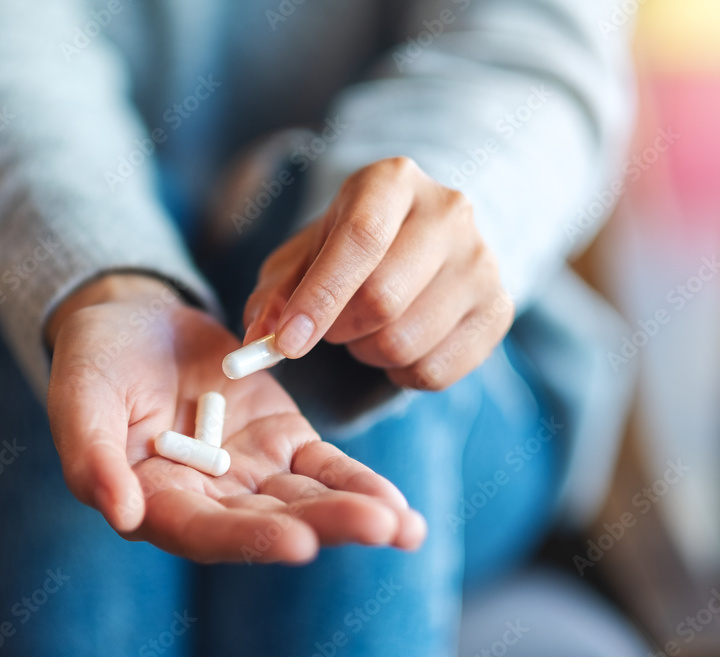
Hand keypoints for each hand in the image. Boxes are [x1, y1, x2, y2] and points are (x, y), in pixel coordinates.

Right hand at [46, 274, 424, 563]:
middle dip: (326, 526)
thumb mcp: (80, 400)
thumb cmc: (94, 362)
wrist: (133, 322)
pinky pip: (324, 467)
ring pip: (306, 499)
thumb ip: (93, 457)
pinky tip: (400, 507)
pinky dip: (359, 482)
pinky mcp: (282, 439)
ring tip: (404, 526)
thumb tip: (121, 514)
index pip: (206, 531)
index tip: (301, 542)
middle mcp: (210, 499)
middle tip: (380, 527)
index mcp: (158, 502)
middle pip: (270, 522)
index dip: (251, 539)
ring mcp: (250, 470)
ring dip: (356, 513)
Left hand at [244, 157, 513, 390]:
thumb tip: (260, 336)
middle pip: (383, 298)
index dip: (319, 299)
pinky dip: (401, 374)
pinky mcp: (498, 308)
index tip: (286, 343)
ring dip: (368, 352)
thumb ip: (275, 293)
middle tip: (330, 328)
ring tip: (366, 330)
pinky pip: (436, 371)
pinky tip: (397, 347)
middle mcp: (448, 211)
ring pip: (407, 341)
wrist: (420, 242)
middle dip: (340, 330)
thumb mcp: (303, 255)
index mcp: (391, 181)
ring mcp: (482, 259)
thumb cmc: (349, 249)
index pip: (359, 240)